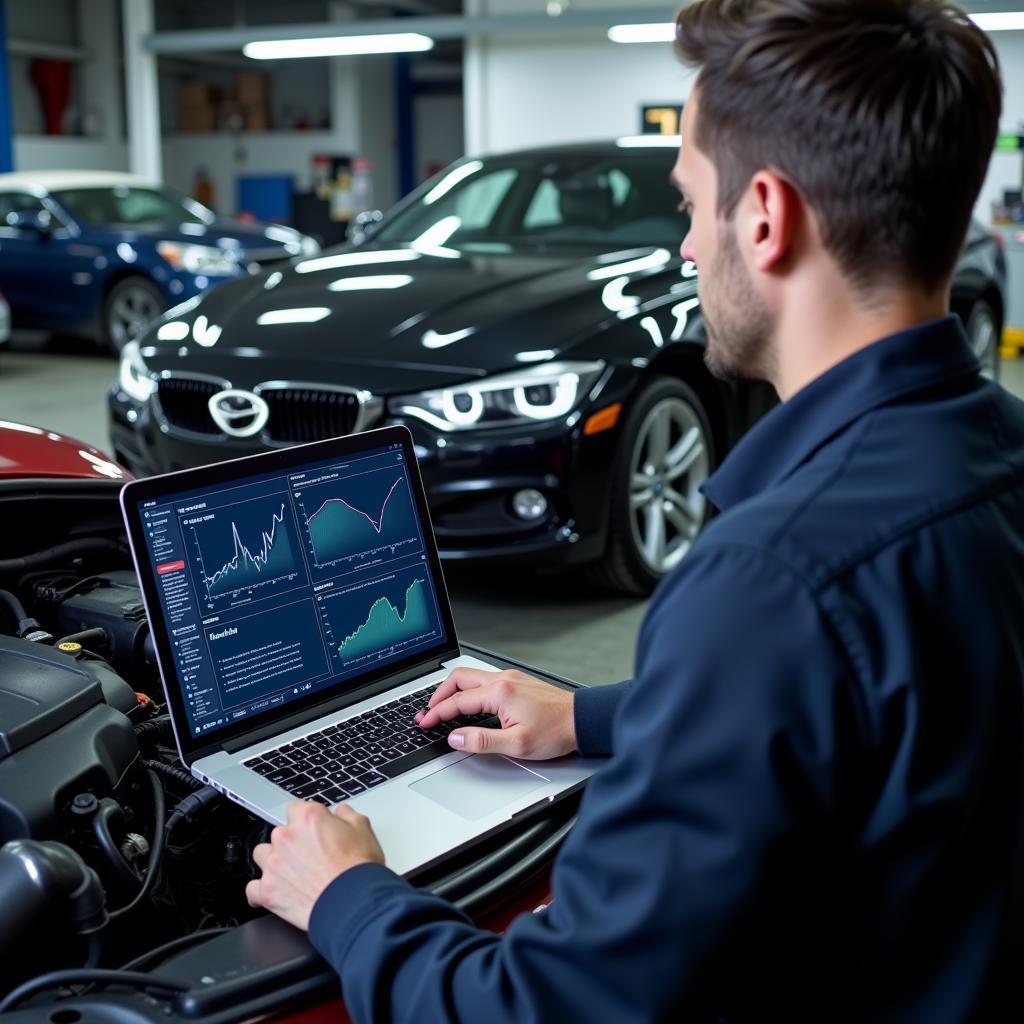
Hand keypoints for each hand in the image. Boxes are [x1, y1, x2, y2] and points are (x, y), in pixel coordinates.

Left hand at [245, 801, 383, 931]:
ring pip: (261, 854)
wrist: (353, 904)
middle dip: (292, 841)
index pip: (296, 808)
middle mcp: (286, 837)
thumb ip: (348, 815)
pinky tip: (275, 892)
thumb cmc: (358, 869)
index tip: (313, 830)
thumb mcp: (363, 829)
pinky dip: (261, 891)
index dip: (306, 820)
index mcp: (308, 817)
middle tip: (309, 855)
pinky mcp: (267, 891)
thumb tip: (342, 812)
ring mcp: (273, 864)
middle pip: (279, 832)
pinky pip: (252, 889)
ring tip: (291, 872)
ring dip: (273, 860)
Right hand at [416, 668, 576, 759]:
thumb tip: (455, 738)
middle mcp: (503, 680)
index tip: (424, 722)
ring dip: (453, 691)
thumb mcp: (516, 745)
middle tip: (427, 712)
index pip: (458, 701)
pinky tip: (467, 702)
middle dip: (438, 695)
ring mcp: (511, 678)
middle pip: (459, 679)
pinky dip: (468, 690)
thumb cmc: (556, 731)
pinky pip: (483, 680)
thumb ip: (481, 741)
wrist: (581, 721)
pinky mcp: (517, 682)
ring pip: (471, 677)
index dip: (437, 713)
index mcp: (500, 692)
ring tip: (442, 707)